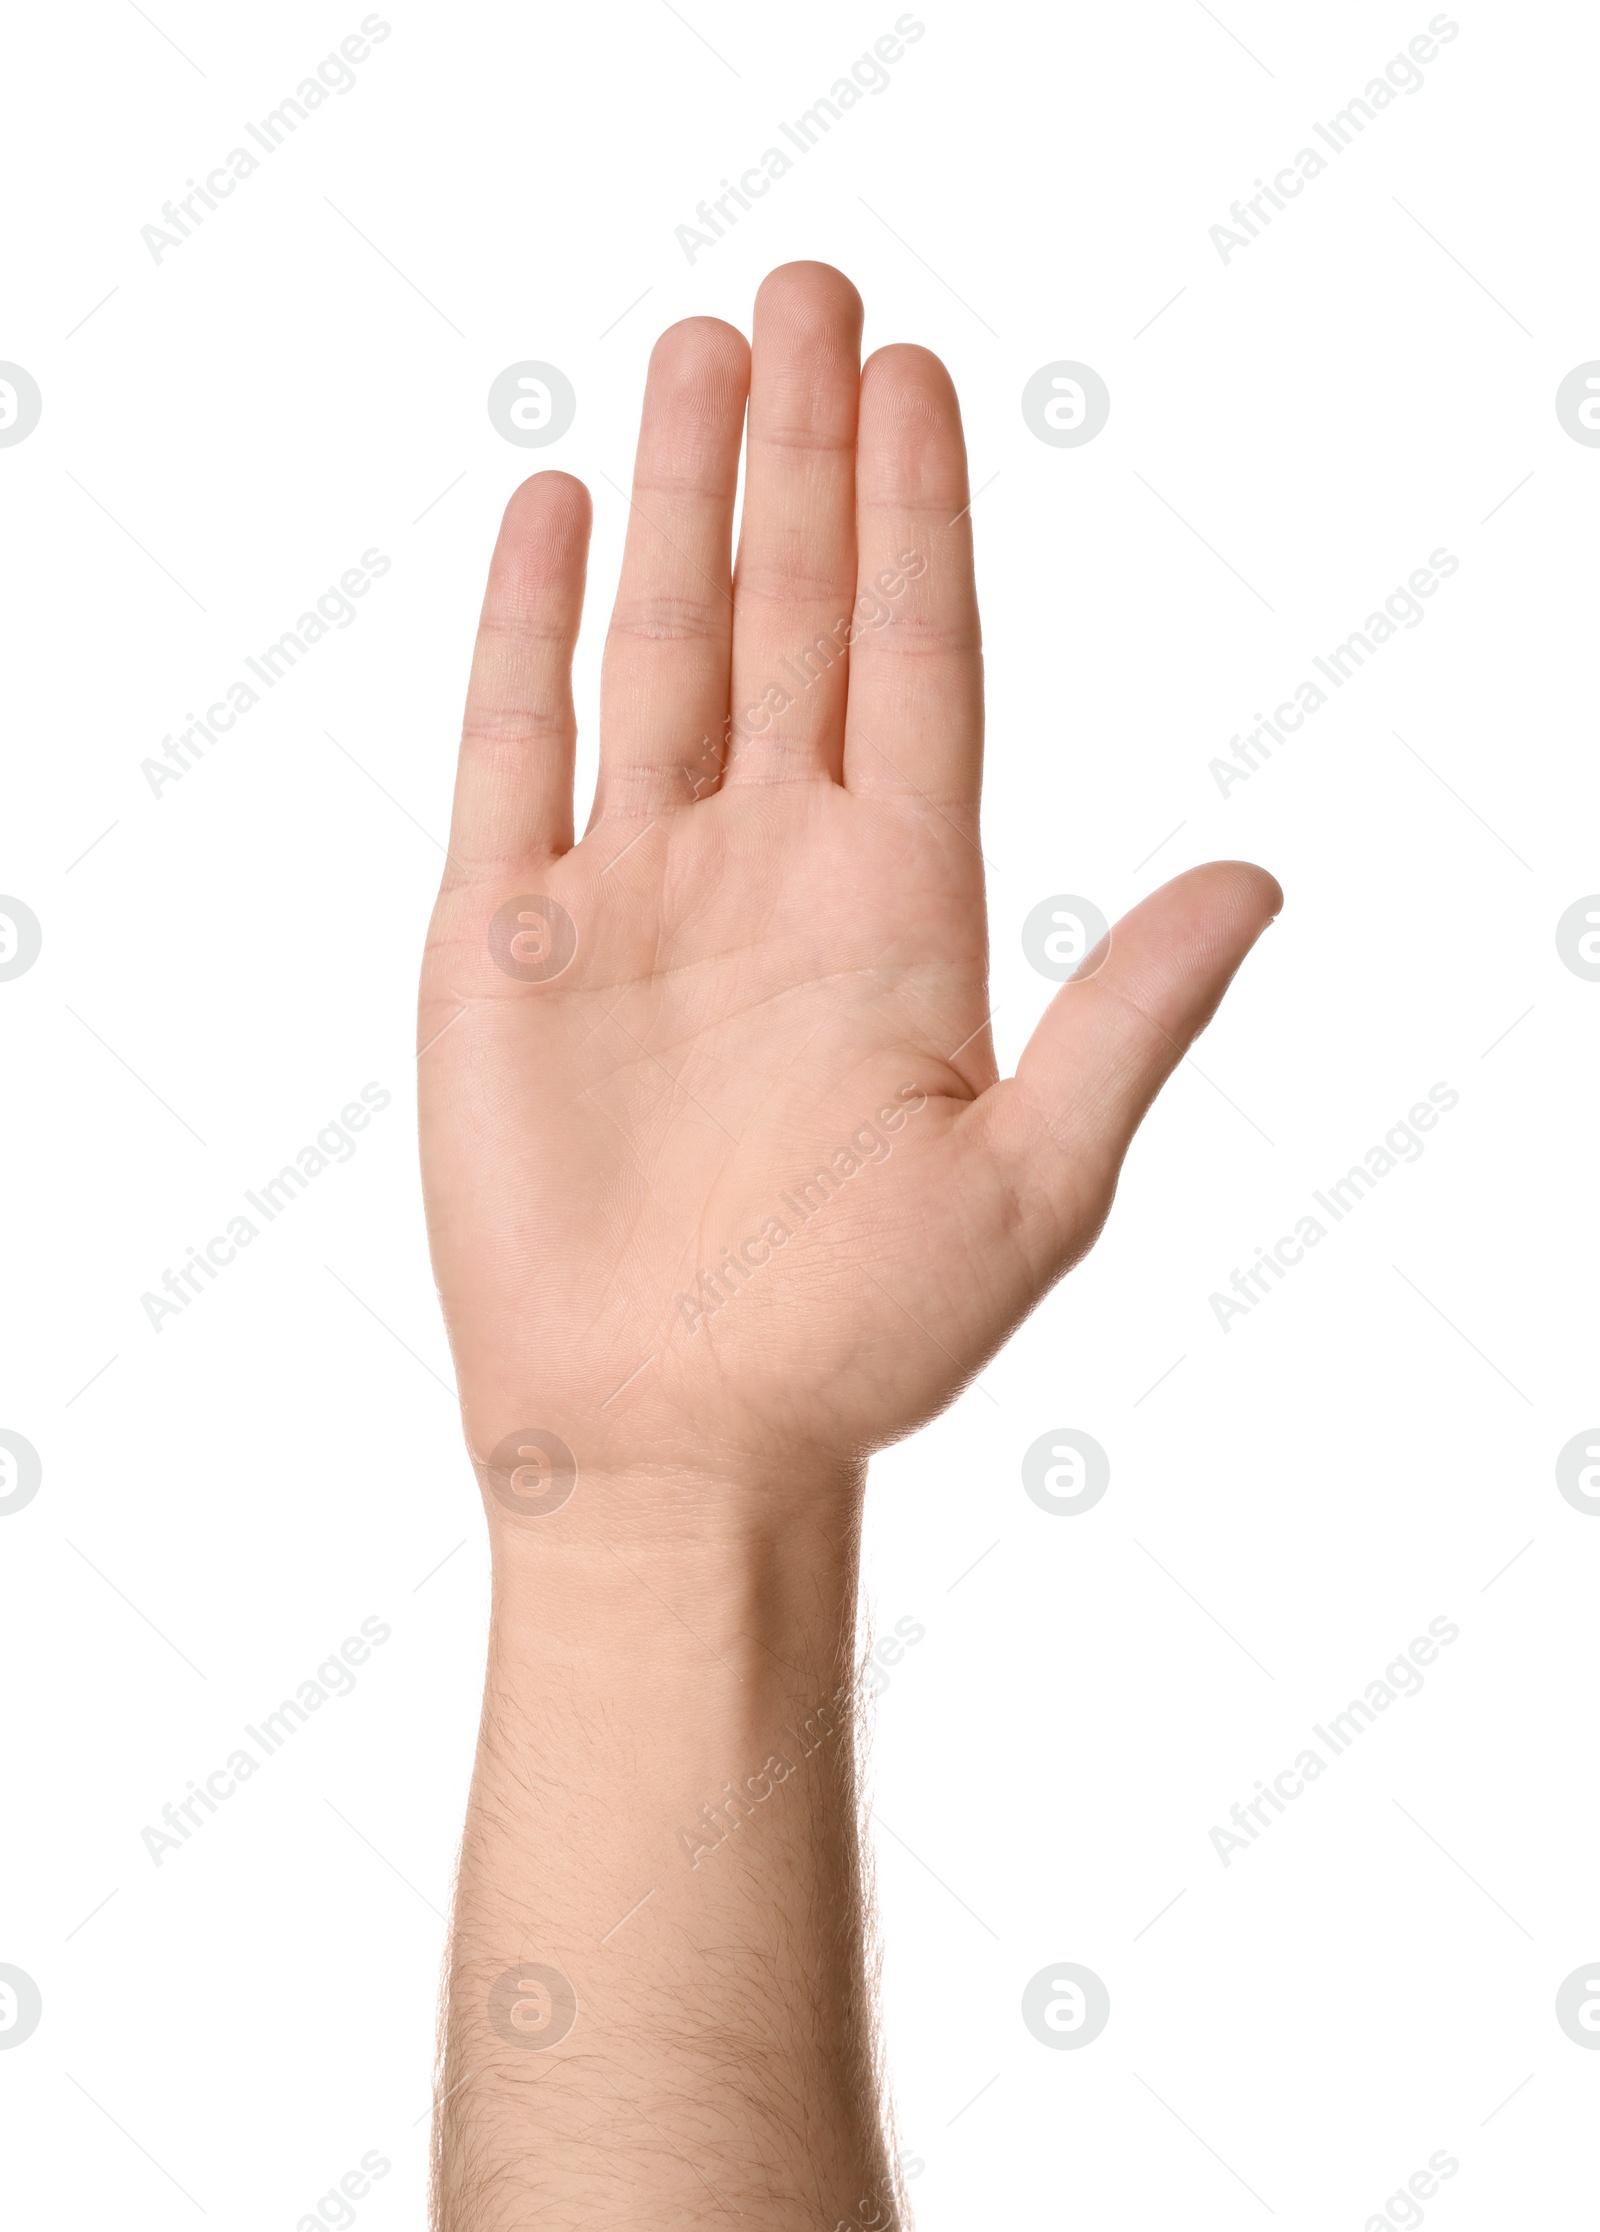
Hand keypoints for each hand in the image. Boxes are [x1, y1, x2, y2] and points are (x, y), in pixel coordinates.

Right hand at [419, 260, 1279, 1509]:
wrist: (667, 1437)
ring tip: (696, 352)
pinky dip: (527, 630)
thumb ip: (1129, 1015)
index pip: (918, 666)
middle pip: (796, 619)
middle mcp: (769, 871)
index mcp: (898, 909)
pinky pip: (512, 747)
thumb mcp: (1034, 1182)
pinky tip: (553, 513)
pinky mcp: (503, 937)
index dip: (917, 520)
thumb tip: (1257, 879)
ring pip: (661, 650)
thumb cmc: (854, 1339)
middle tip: (808, 294)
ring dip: (681, 502)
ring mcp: (632, 890)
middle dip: (803, 458)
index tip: (913, 379)